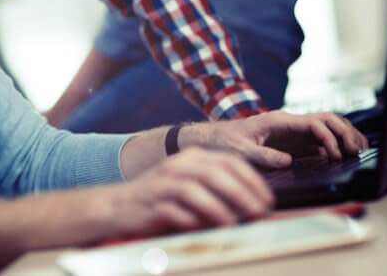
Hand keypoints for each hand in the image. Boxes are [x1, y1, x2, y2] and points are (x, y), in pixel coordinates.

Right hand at [100, 148, 272, 238]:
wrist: (119, 205)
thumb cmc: (162, 199)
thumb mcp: (191, 185)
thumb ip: (218, 189)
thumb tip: (254, 206)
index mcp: (192, 157)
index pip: (229, 161)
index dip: (252, 180)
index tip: (268, 200)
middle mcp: (178, 165)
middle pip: (215, 173)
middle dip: (242, 193)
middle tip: (259, 212)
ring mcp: (163, 183)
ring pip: (195, 189)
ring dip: (219, 208)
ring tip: (234, 224)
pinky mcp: (151, 202)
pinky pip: (174, 210)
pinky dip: (190, 219)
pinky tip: (202, 229)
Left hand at [181, 111, 368, 168]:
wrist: (212, 138)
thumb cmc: (225, 142)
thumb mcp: (241, 150)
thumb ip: (264, 156)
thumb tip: (289, 161)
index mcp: (278, 121)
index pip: (313, 123)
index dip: (328, 138)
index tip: (334, 156)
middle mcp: (289, 123)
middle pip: (326, 119)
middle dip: (344, 132)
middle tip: (357, 150)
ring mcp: (292, 131)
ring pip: (326, 125)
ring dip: (344, 133)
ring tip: (360, 148)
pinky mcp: (292, 141)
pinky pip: (319, 137)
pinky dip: (336, 141)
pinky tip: (347, 151)